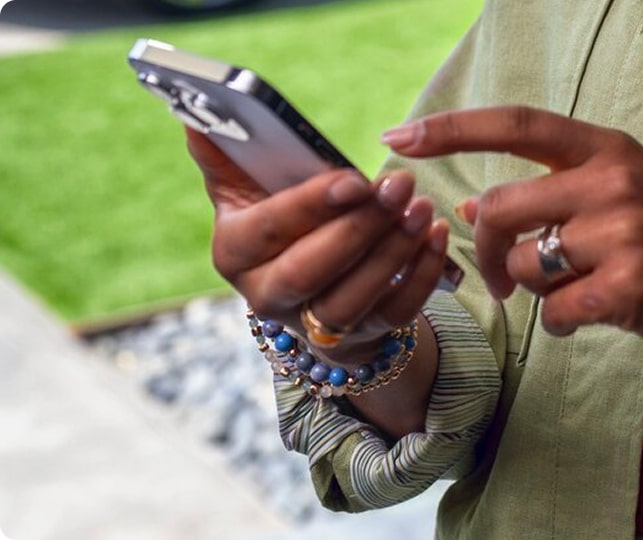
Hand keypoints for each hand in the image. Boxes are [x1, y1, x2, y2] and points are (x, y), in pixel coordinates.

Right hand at [186, 128, 450, 361]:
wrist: (306, 282)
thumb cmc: (276, 220)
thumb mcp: (245, 188)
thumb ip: (225, 154)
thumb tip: (195, 114)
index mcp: (235, 253)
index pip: (267, 232)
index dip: (310, 207)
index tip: (353, 179)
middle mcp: (268, 296)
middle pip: (310, 272)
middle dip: (358, 230)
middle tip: (399, 186)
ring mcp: (316, 322)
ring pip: (354, 299)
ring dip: (394, 252)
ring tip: (422, 208)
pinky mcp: (362, 333)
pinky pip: (396, 312)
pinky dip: (422, 276)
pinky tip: (438, 236)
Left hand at [383, 106, 642, 362]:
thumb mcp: (620, 193)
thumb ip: (550, 192)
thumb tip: (470, 207)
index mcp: (606, 149)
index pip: (514, 124)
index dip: (450, 129)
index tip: (398, 137)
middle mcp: (611, 182)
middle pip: (499, 208)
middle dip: (484, 249)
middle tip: (495, 276)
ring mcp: (622, 235)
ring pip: (523, 265)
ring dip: (530, 289)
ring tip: (569, 291)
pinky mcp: (627, 288)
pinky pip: (552, 311)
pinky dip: (556, 323)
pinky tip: (583, 318)